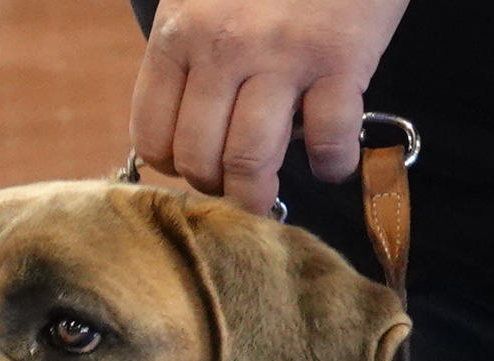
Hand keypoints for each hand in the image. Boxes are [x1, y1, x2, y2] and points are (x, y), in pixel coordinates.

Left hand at [131, 0, 413, 214]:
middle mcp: (223, 46)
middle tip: (236, 184)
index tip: (197, 164)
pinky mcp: (340, 59)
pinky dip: (331, 165)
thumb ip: (190, 50)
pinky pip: (328, 141)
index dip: (175, 165)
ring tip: (270, 194)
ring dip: (259, 195)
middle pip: (199, 158)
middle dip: (217, 189)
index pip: (153, 135)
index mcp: (180, 31)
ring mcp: (282, 54)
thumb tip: (190, 122)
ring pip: (251, 162)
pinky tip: (330, 159)